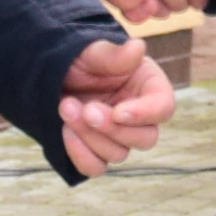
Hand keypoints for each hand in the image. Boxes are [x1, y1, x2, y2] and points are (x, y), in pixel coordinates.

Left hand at [56, 34, 179, 175]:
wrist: (51, 74)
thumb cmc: (79, 58)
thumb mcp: (92, 51)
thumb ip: (113, 55)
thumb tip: (137, 48)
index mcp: (148, 87)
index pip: (163, 108)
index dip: (145, 114)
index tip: (119, 112)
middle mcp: (138, 116)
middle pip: (145, 139)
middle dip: (113, 128)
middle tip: (86, 109)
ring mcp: (117, 137)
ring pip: (118, 154)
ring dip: (90, 136)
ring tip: (66, 106)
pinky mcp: (95, 151)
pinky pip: (95, 167)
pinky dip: (80, 155)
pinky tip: (65, 130)